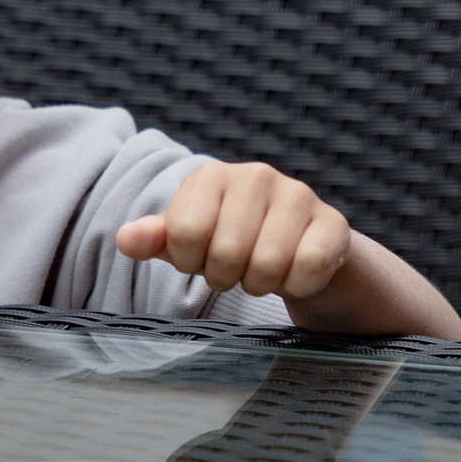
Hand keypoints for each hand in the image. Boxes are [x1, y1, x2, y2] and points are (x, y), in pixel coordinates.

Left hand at [115, 161, 350, 299]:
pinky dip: (299, 286)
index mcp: (211, 176)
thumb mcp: (190, 242)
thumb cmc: (234, 243)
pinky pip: (308, 268)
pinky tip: (297, 273)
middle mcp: (255, 175)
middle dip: (226, 277)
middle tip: (236, 269)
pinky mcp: (333, 222)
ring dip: (262, 284)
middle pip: (225, 254)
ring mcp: (298, 195)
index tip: (201, 257)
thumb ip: (156, 240)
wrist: (301, 250)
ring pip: (267, 266)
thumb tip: (126, 239)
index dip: (189, 261)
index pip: (182, 234)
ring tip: (264, 271)